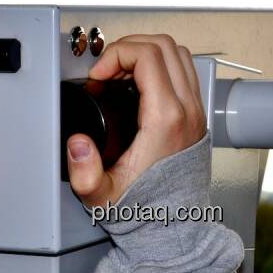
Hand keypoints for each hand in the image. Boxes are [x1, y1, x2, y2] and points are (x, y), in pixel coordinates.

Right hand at [66, 34, 205, 207]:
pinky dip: (160, 67)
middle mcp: (186, 110)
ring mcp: (195, 111)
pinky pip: (184, 72)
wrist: (172, 226)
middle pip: (164, 46)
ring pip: (178, 54)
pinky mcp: (196, 116)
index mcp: (166, 119)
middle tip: (107, 70)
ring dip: (146, 54)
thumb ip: (84, 172)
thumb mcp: (101, 195)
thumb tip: (76, 143)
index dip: (115, 55)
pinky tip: (138, 85)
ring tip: (121, 74)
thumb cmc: (144, 209)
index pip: (147, 56)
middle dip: (128, 48)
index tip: (98, 76)